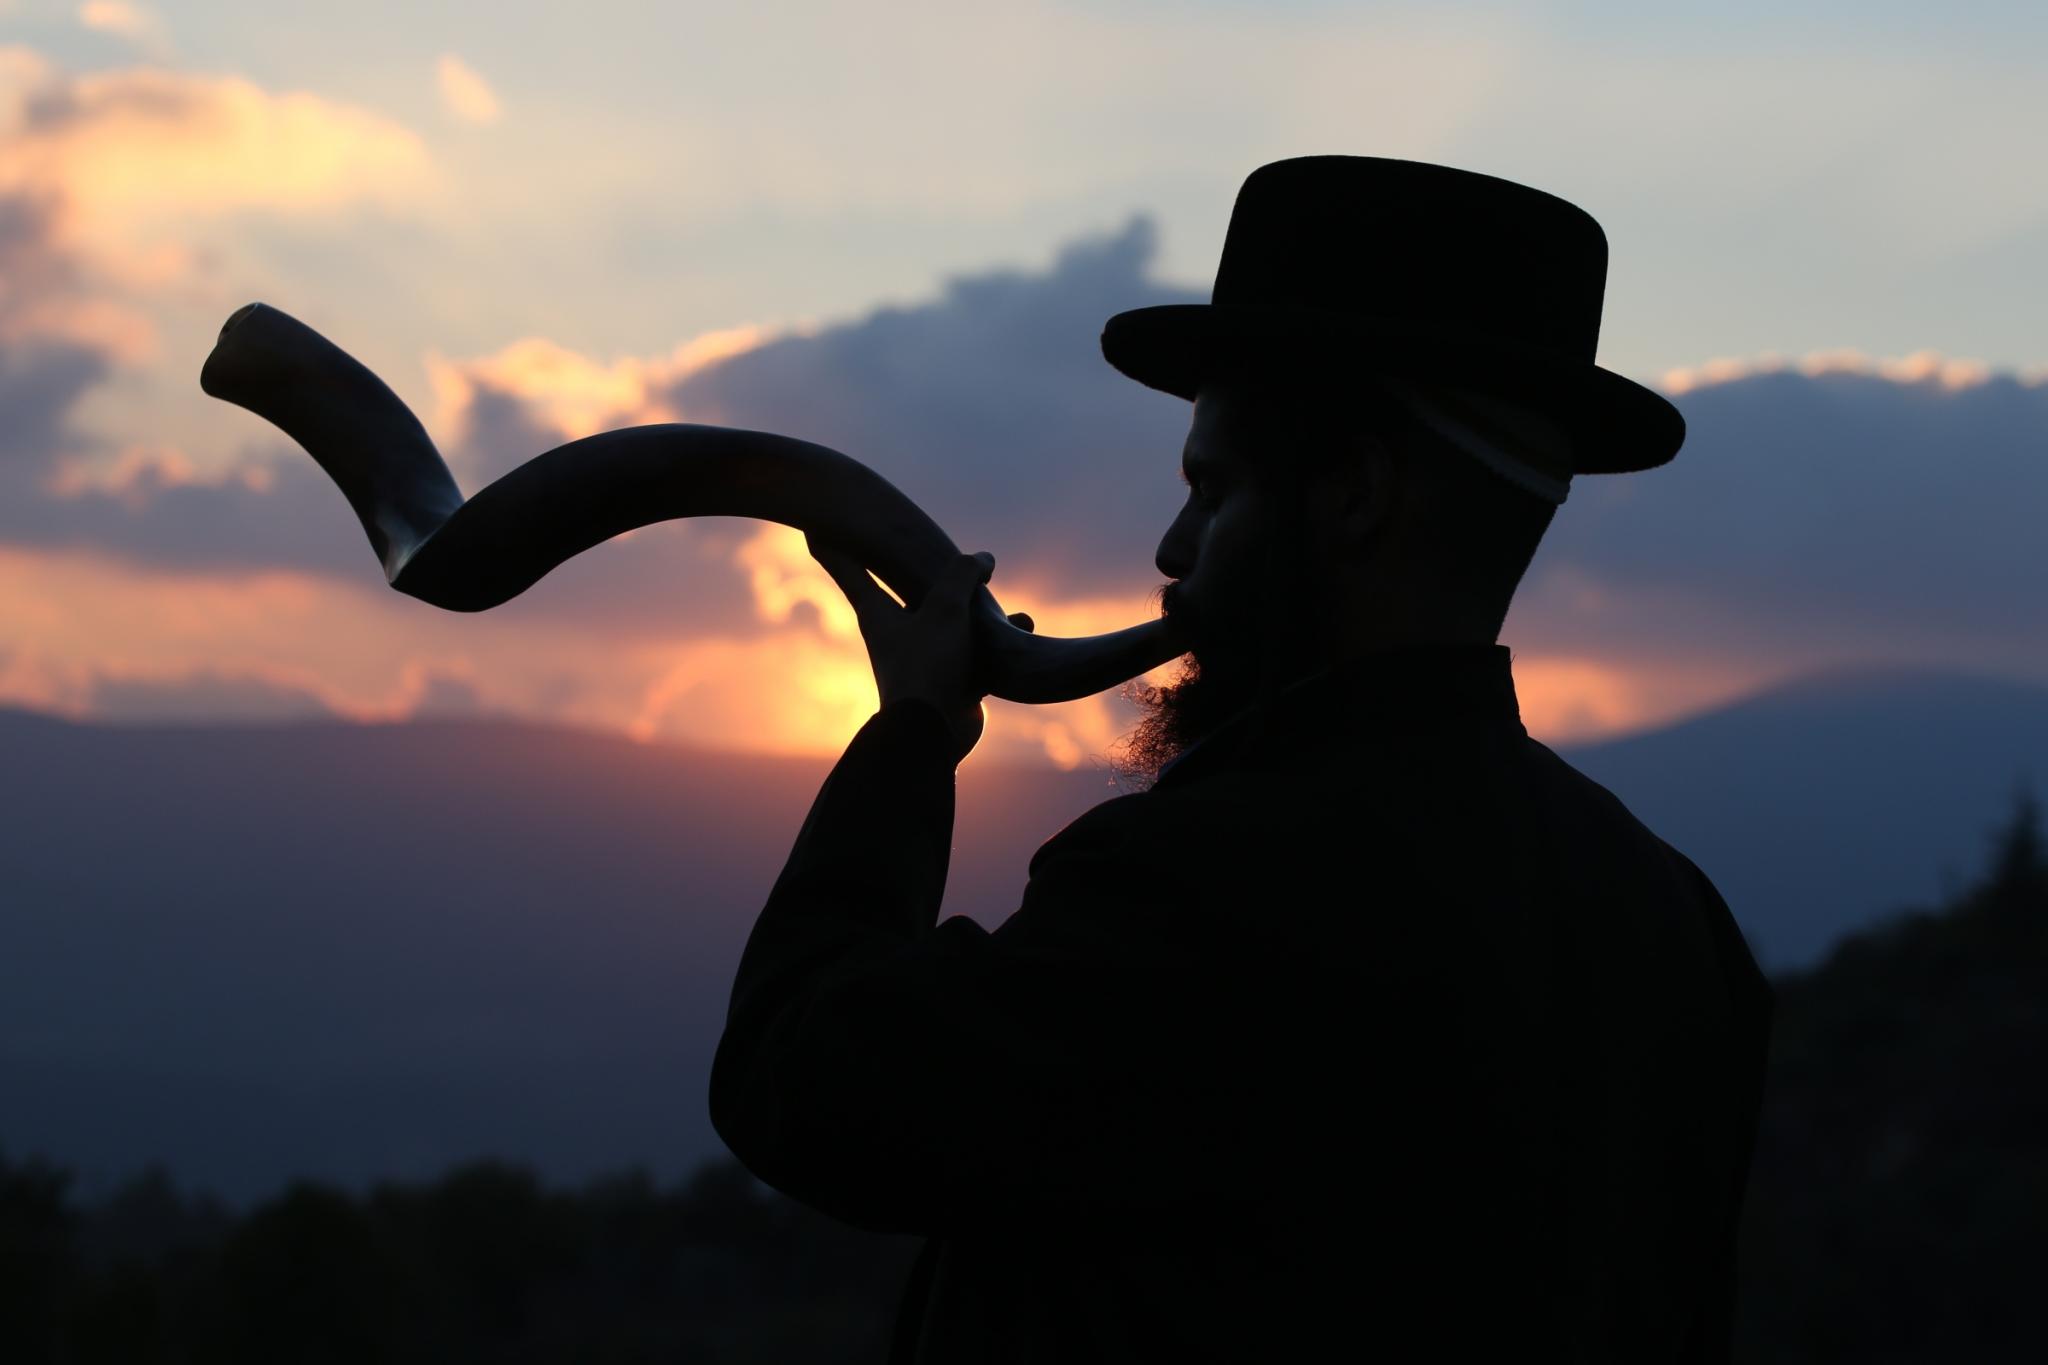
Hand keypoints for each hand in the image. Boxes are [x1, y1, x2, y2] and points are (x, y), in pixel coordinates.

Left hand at [807, 537, 1032, 763]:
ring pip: (947, 617)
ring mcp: (924, 655)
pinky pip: (975, 646)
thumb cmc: (928, 665)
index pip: (848, 568)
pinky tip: (1021, 624)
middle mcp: (896, 631)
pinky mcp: (951, 677)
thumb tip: (982, 559)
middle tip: (918, 542)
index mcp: (877, 612)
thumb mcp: (946, 608)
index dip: (831, 545)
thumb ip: (963, 574)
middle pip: (902, 588)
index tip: (809, 527)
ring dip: (972, 603)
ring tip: (995, 590)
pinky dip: (996, 635)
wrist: (936, 733)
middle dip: (914, 567)